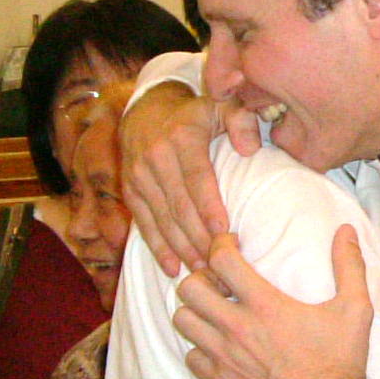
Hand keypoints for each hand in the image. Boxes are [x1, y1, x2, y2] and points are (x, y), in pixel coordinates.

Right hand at [121, 82, 236, 274]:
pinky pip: (144, 223)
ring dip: (183, 249)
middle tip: (222, 264)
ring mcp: (139, 175)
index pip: (198, 178)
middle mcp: (155, 157)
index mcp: (182, 137)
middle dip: (200, 238)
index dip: (210, 207)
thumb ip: (242, 119)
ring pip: (162, 219)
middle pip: (180, 206)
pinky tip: (173, 269)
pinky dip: (158, 248)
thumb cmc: (197, 115)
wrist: (147, 111)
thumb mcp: (223, 106)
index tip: (224, 233)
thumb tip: (249, 148)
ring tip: (204, 272)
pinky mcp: (130, 190)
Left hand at [174, 226, 375, 378]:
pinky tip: (222, 348)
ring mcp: (224, 358)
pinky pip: (191, 357)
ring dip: (196, 312)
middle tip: (220, 283)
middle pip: (189, 288)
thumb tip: (346, 231)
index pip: (221, 259)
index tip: (231, 245)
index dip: (220, 244)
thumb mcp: (355, 310)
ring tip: (217, 313)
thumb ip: (349, 266)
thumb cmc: (342, 362)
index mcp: (265, 305)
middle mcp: (237, 329)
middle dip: (201, 278)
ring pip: (183, 321)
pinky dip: (200, 348)